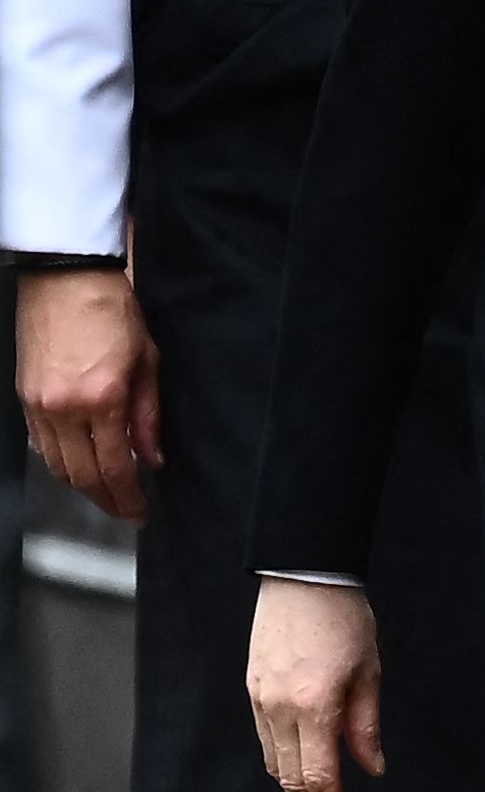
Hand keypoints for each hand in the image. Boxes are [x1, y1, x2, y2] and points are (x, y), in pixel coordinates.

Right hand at [16, 266, 162, 522]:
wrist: (68, 279)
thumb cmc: (115, 311)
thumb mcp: (148, 361)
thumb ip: (149, 416)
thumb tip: (152, 457)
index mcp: (101, 399)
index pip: (114, 467)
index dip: (128, 497)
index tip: (141, 512)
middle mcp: (64, 409)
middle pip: (81, 476)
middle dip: (105, 499)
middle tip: (126, 510)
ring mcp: (38, 405)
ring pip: (57, 466)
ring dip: (82, 485)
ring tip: (107, 491)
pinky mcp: (24, 398)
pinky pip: (42, 445)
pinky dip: (61, 461)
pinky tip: (80, 464)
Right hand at [246, 578, 385, 791]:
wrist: (303, 574)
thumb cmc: (343, 615)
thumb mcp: (370, 669)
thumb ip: (366, 725)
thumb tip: (371, 768)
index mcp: (315, 706)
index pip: (320, 779)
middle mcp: (280, 710)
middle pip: (292, 782)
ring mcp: (260, 701)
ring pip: (275, 764)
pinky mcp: (252, 690)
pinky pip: (265, 741)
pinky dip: (282, 763)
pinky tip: (296, 772)